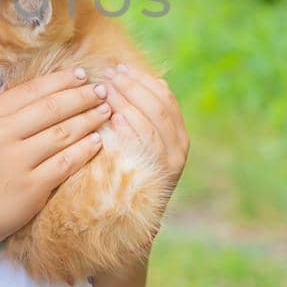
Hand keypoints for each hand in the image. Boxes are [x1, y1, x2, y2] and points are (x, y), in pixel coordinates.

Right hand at [0, 67, 112, 253]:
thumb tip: (12, 85)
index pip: (31, 91)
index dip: (60, 80)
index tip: (81, 75)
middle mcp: (1, 136)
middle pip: (52, 108)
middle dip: (81, 96)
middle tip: (102, 89)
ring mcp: (17, 162)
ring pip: (63, 133)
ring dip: (88, 119)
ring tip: (105, 111)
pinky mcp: (30, 188)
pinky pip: (65, 164)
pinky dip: (84, 150)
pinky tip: (97, 142)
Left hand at [103, 63, 189, 199]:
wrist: (131, 219)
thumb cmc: (128, 172)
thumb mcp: (140, 141)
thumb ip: (140, 115)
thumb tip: (134, 78)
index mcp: (178, 133)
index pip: (165, 96)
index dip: (142, 79)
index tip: (119, 67)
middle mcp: (180, 147)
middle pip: (159, 107)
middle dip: (133, 87)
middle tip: (109, 75)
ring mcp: (170, 163)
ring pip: (153, 124)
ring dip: (128, 104)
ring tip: (106, 91)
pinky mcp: (157, 177)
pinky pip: (145, 148)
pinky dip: (130, 130)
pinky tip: (112, 118)